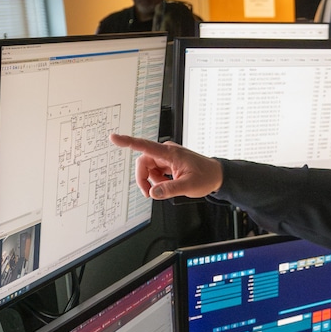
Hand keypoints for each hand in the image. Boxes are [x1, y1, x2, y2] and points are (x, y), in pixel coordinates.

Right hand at [108, 133, 223, 198]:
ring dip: (153, 181)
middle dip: (143, 178)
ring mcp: (167, 158)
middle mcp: (167, 152)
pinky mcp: (168, 163)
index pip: (144, 146)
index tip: (114, 138)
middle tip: (150, 193)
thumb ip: (170, 189)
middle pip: (143, 162)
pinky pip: (155, 172)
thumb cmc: (206, 176)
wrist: (216, 175)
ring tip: (167, 187)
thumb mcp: (189, 186)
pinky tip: (169, 184)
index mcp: (170, 153)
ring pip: (148, 169)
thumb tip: (154, 192)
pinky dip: (158, 180)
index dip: (127, 142)